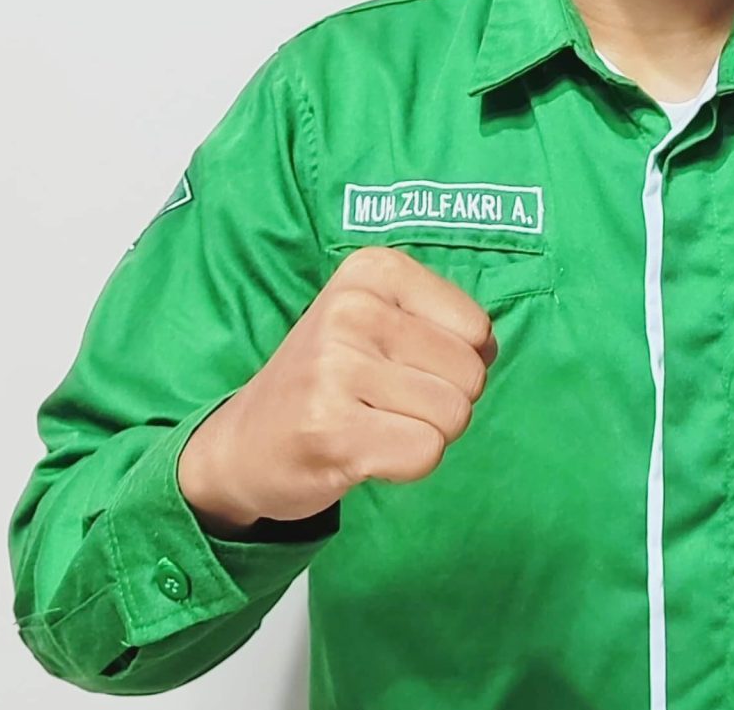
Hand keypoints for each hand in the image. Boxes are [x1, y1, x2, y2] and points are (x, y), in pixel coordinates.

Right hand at [176, 244, 498, 531]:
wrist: (243, 444)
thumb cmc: (329, 378)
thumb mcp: (380, 319)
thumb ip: (443, 323)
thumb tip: (490, 350)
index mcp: (372, 269)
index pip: (476, 326)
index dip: (457, 359)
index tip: (403, 365)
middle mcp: (353, 308)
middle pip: (470, 374)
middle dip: (444, 400)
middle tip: (388, 403)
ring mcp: (337, 367)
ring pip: (453, 415)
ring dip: (425, 433)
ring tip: (375, 423)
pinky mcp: (332, 429)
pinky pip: (425, 452)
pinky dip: (406, 463)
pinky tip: (364, 450)